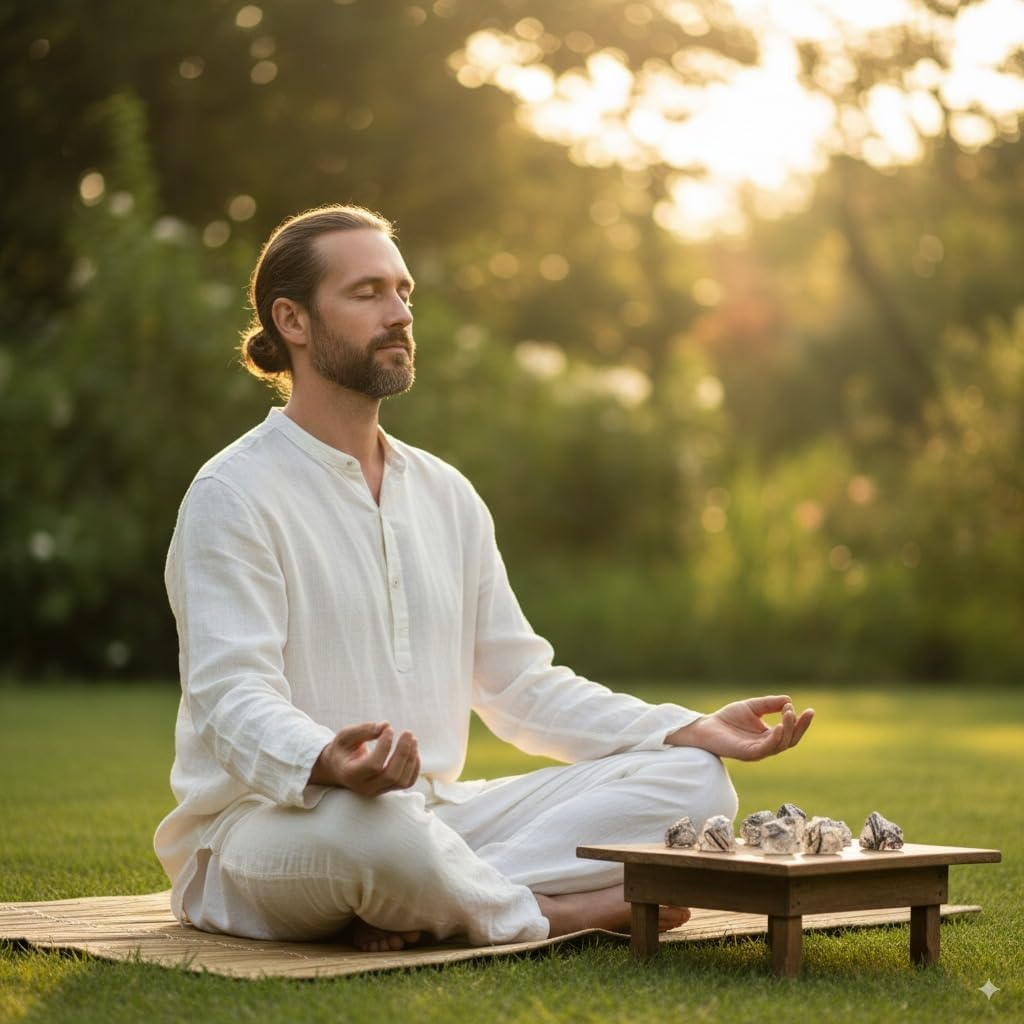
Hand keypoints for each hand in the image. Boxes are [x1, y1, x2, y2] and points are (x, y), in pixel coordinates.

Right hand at [309, 721, 419, 795]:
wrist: (339, 768)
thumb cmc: (343, 749)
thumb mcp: (345, 736)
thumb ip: (363, 730)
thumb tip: (385, 726)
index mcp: (351, 774)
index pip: (373, 765)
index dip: (385, 746)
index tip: (389, 729)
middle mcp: (365, 787)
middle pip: (391, 775)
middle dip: (403, 752)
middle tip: (408, 732)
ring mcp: (377, 791)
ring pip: (402, 781)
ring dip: (411, 759)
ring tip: (412, 739)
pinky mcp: (387, 790)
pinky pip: (407, 783)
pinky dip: (414, 767)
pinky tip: (413, 750)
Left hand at [665, 695, 813, 761]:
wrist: (706, 726)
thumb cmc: (728, 718)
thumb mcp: (753, 707)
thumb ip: (770, 704)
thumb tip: (789, 700)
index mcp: (768, 736)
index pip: (791, 732)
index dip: (802, 723)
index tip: (811, 710)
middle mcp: (766, 746)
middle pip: (790, 740)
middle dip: (799, 727)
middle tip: (804, 713)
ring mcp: (758, 751)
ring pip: (781, 744)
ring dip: (788, 729)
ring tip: (790, 714)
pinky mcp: (748, 754)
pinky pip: (766, 749)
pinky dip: (775, 739)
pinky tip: (779, 727)